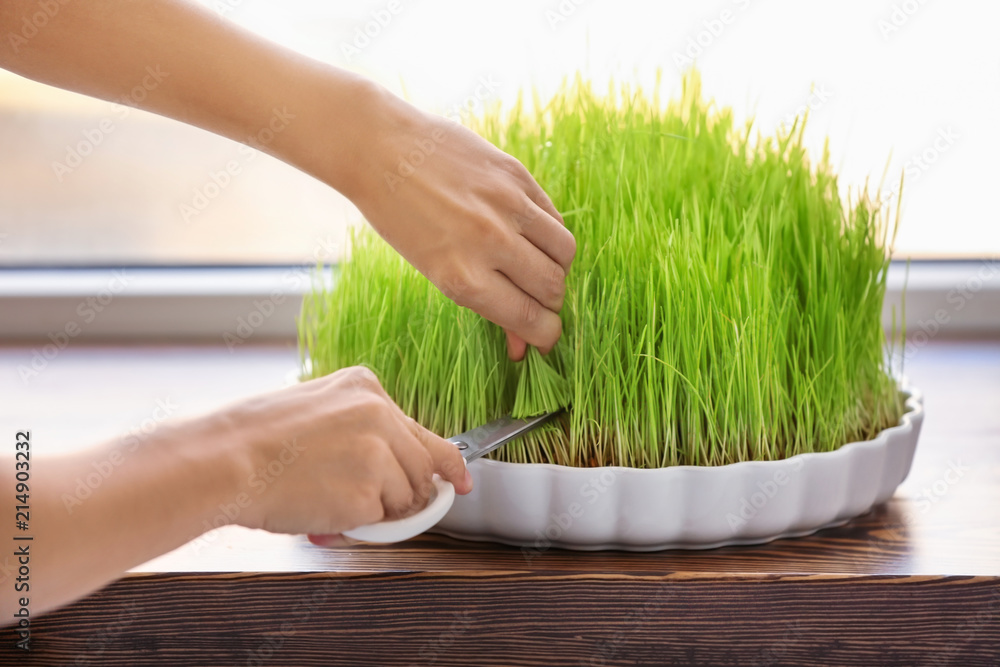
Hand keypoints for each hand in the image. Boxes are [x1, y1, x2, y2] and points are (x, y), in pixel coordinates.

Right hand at [223, 367, 472, 544]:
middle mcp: (379, 414)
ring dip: (374, 510)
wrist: (223, 460)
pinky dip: (354, 524)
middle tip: (373, 505)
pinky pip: (378, 520)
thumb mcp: (315, 410)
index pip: (424, 431)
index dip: (448, 463)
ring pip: (403, 497)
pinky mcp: (368, 492)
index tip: (461, 479)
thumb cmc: (254, 441)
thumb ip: (359, 429)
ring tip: (326, 498)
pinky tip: (321, 509)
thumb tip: (394, 468)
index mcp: (366, 387)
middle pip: (423, 469)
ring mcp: (377, 452)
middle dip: (406, 495)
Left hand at [347, 89, 575, 360]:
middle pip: (552, 287)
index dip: (545, 335)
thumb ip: (484, 305)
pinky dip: (548, 233)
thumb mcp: (435, 271)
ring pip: (565, 251)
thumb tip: (520, 343)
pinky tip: (529, 234)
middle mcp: (490, 242)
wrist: (382, 149)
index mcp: (463, 277)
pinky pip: (553, 216)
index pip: (530, 318)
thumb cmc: (401, 219)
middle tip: (537, 300)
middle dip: (550, 303)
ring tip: (537, 265)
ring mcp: (507, 204)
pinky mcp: (516, 173)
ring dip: (557, 267)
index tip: (546, 338)